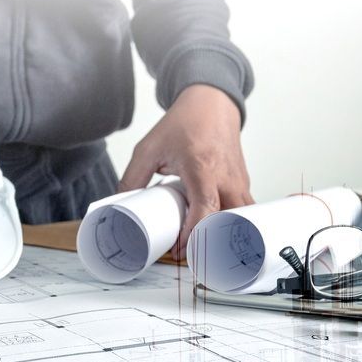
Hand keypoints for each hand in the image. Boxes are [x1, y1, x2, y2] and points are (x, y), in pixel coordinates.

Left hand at [119, 84, 252, 259]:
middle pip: (230, 221)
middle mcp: (226, 177)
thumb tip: (118, 205)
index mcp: (202, 167)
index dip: (194, 234)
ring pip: (241, 220)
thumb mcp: (149, 148)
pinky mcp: (244, 184)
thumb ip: (132, 178)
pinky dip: (231, 225)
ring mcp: (239, 181)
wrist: (213, 102)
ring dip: (224, 237)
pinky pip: (243, 212)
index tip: (180, 250)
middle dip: (213, 244)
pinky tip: (214, 234)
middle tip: (192, 260)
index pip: (206, 208)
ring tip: (203, 250)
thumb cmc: (184, 123)